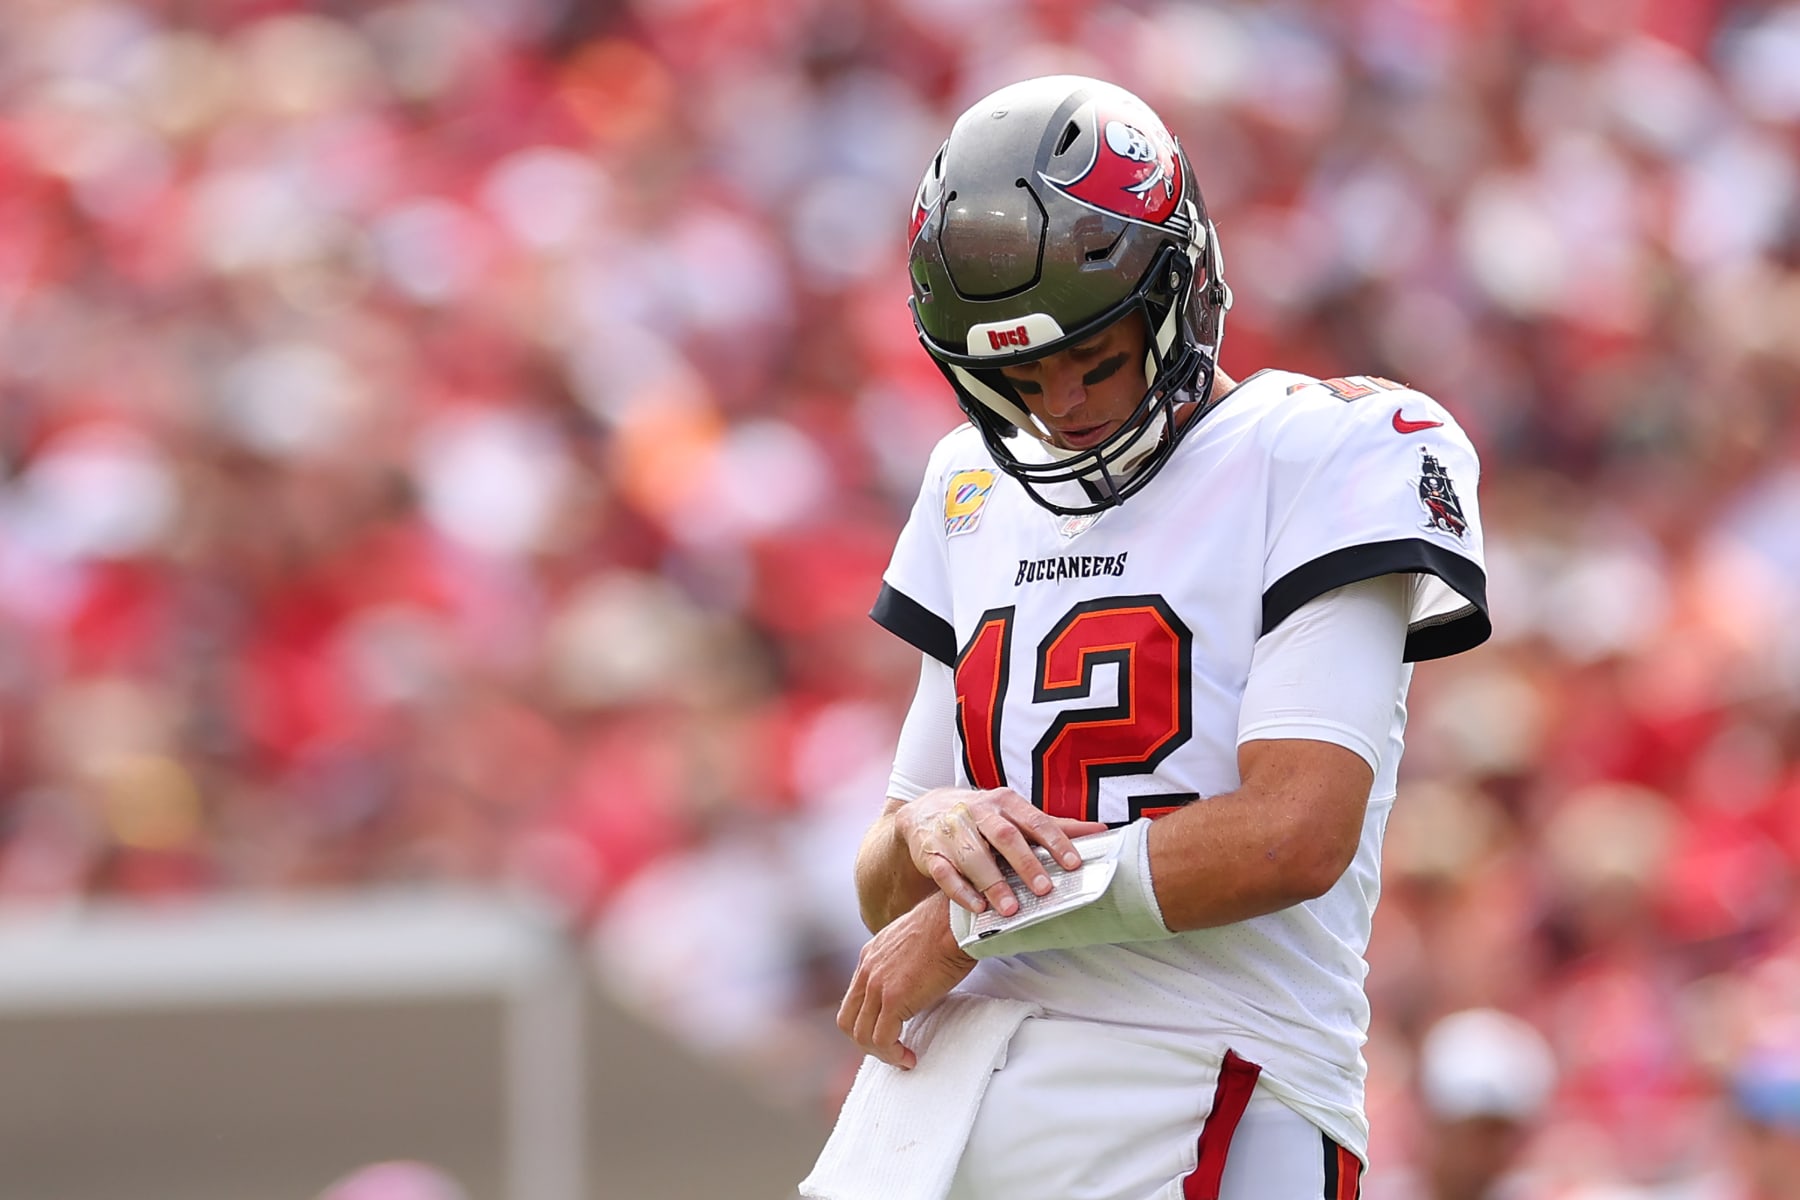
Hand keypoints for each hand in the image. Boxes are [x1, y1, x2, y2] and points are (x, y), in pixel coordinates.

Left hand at [837, 893, 977, 1069]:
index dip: (866, 1022)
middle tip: (890, 1051)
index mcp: (870, 956)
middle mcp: (867, 970)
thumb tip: (914, 982)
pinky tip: (909, 1056)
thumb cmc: (947, 928)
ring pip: (861, 1034)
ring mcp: (877, 985)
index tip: (886, 1032)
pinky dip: (893, 1054)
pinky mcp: (894, 998)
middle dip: (867, 1042)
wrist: (957, 922)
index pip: (853, 999)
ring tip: (901, 1057)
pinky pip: (882, 1039)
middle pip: (848, 1020)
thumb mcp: (912, 942)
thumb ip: (902, 962)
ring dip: (880, 1053)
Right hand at [895, 787, 1105, 916]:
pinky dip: (961, 891)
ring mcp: (952, 830)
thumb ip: (1054, 826)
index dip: (1056, 842)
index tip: (1074, 864)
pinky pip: (944, 872)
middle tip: (1044, 889)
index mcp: (1005, 802)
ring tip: (1011, 909)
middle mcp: (978, 811)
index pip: (1035, 820)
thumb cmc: (981, 818)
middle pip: (1005, 836)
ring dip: (993, 883)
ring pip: (974, 856)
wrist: (924, 813)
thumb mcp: (1015, 816)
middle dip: (1026, 863)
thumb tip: (1100, 830)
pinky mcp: (931, 852)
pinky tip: (978, 908)